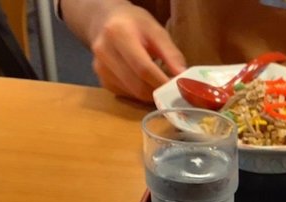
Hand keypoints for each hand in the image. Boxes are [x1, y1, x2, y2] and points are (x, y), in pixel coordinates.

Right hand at [70, 2, 186, 101]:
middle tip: (173, 90)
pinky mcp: (103, 81)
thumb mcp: (156, 31)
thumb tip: (184, 78)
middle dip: (159, 92)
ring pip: (134, 94)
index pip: (144, 68)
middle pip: (138, 86)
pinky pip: (128, 95)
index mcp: (118, 34)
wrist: (105, 21)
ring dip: (152, 94)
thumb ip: (171, 54)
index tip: (180, 90)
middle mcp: (104, 52)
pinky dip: (141, 94)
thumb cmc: (135, 24)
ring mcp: (101, 69)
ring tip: (160, 83)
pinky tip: (145, 82)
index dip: (163, 83)